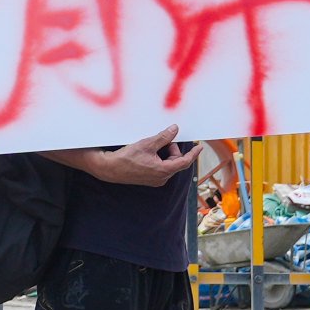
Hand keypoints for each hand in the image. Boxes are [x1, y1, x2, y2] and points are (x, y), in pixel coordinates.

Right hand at [71, 130, 195, 186]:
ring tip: (152, 146)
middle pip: (175, 161)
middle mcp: (162, 178)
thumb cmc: (127, 158)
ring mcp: (155, 179)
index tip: (199, 147)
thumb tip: (174, 130)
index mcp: (164, 170)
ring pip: (168, 164)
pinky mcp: (149, 178)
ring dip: (164, 154)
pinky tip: (148, 153)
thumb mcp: (147, 144)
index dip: (193, 154)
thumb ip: (164, 137)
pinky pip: (161, 167)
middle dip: (171, 149)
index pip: (184, 161)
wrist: (111, 168)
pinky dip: (159, 158)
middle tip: (162, 139)